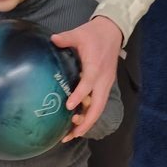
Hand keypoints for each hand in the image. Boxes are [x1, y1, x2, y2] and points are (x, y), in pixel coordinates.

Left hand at [52, 15, 122, 138]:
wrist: (113, 31)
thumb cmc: (95, 34)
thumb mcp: (79, 33)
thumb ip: (66, 38)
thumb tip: (53, 39)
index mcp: (96, 68)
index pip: (88, 85)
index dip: (79, 96)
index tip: (68, 106)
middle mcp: (102, 80)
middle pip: (97, 107)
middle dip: (85, 123)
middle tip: (70, 135)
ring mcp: (105, 85)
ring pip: (98, 109)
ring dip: (87, 123)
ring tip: (72, 135)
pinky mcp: (104, 86)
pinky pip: (98, 105)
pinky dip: (89, 116)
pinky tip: (78, 123)